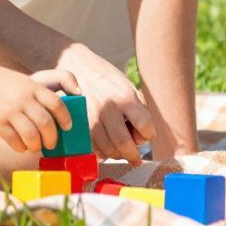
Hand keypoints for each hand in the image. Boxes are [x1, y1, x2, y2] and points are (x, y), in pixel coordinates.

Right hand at [0, 65, 75, 154]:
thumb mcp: (20, 79)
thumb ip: (37, 92)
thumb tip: (57, 108)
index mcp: (31, 86)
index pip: (56, 103)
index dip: (65, 117)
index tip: (67, 126)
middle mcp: (23, 99)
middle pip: (46, 123)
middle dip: (52, 138)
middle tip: (51, 143)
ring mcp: (9, 112)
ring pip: (32, 136)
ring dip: (37, 146)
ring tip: (35, 146)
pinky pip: (15, 142)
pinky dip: (21, 147)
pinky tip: (20, 146)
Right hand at [51, 45, 152, 161]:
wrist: (76, 66)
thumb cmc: (106, 78)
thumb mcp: (127, 86)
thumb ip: (138, 110)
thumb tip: (143, 138)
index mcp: (124, 97)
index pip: (144, 125)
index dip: (149, 134)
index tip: (148, 135)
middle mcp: (108, 108)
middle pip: (123, 143)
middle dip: (133, 155)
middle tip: (136, 160)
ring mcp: (91, 117)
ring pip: (107, 149)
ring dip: (117, 155)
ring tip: (121, 151)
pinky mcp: (79, 125)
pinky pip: (92, 147)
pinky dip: (102, 151)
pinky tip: (106, 146)